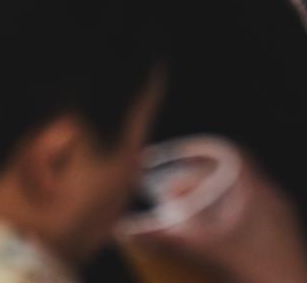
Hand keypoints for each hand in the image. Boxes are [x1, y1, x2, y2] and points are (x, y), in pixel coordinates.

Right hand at [122, 155, 306, 282]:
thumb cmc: (258, 268)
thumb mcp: (207, 248)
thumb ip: (170, 236)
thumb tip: (133, 230)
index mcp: (254, 189)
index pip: (228, 151)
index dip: (200, 149)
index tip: (177, 156)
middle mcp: (270, 194)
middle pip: (231, 171)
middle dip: (199, 178)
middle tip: (175, 192)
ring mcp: (280, 211)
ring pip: (243, 189)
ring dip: (215, 194)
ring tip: (193, 210)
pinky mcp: (283, 227)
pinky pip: (254, 205)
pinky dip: (231, 207)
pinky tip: (217, 228)